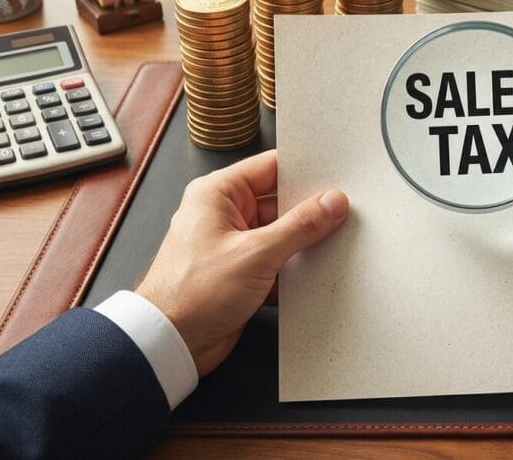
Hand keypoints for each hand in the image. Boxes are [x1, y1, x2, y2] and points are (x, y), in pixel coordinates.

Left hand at [136, 150, 347, 375]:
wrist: (169, 344)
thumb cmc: (193, 292)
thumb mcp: (256, 253)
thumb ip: (300, 226)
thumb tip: (332, 202)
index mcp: (218, 193)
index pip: (270, 167)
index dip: (305, 171)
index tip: (337, 178)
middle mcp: (224, 214)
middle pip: (280, 202)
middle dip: (310, 212)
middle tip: (344, 214)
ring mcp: (234, 245)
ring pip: (282, 234)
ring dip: (304, 244)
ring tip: (335, 244)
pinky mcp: (241, 273)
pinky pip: (277, 261)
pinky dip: (295, 269)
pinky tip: (316, 274)